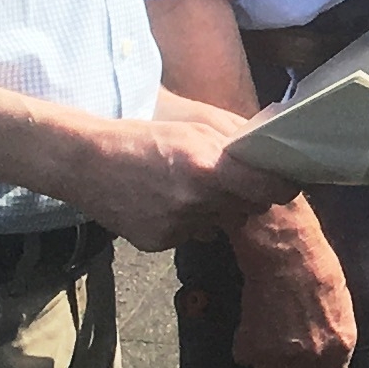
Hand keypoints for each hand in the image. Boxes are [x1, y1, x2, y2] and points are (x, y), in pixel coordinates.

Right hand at [57, 107, 277, 249]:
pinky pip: (191, 233)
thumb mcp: (194, 124)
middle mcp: (196, 202)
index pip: (270, 190)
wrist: (86, 161)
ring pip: (220, 223)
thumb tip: (271, 145)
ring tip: (186, 185)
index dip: (281, 185)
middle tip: (228, 178)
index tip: (283, 180)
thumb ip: (237, 137)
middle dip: (246, 195)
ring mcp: (177, 227)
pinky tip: (164, 200)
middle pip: (248, 210)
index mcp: (208, 168)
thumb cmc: (143, 135)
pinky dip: (186, 220)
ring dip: (215, 208)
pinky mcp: (160, 243)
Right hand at [226, 198, 356, 367]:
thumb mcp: (340, 312)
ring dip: (266, 357)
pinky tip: (257, 318)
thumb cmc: (317, 273)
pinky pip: (245, 357)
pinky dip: (247, 344)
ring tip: (272, 324)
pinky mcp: (252, 347)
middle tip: (282, 349)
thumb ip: (332, 346)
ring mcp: (280, 356)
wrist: (286, 254)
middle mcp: (312, 359)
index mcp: (339, 349)